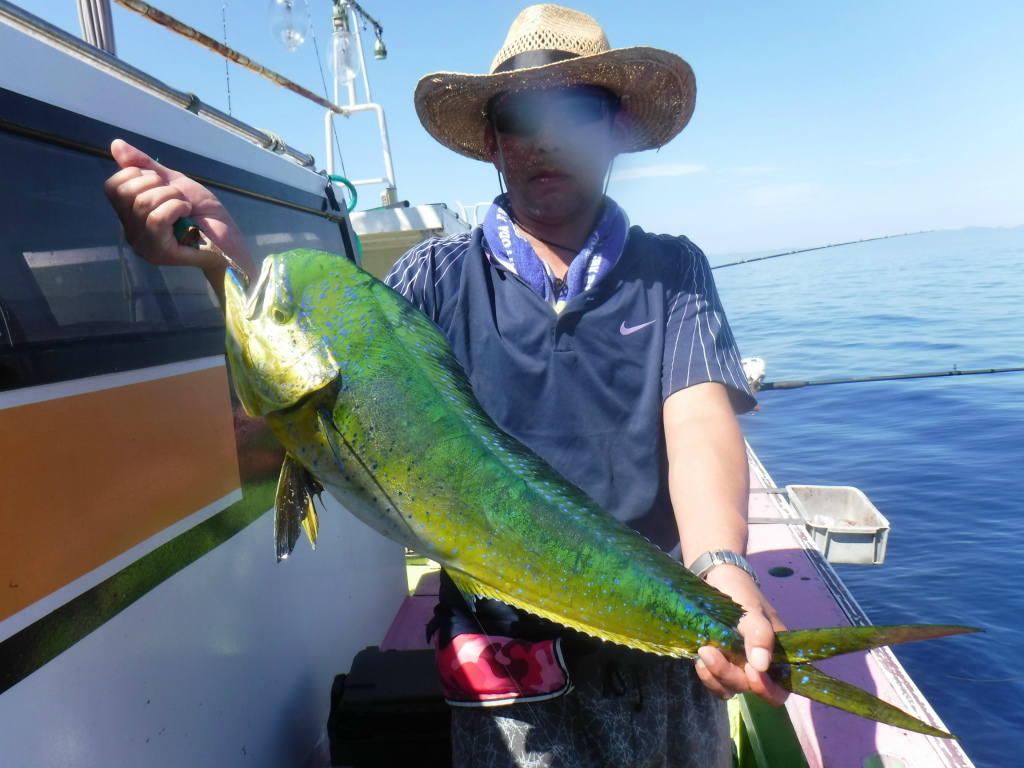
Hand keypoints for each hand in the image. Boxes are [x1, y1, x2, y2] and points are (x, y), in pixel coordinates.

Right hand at [103, 139, 252, 274]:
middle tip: (177, 196)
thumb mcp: (172, 181)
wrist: (227, 235)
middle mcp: (131, 231)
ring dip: (172, 196)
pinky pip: (157, 219)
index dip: (138, 175)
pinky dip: (176, 207)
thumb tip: (116, 144)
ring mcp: (143, 245)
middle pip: (126, 193)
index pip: (112, 187)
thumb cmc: (201, 211)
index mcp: (130, 215)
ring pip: (143, 204)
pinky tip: (187, 214)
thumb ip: (145, 166)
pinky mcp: (159, 252)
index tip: (163, 183)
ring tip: (185, 206)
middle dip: (158, 184)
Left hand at [693, 564, 788, 705]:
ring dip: (715, 676)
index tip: (751, 671)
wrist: (715, 579)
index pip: (781, 688)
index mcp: (778, 654)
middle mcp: (760, 665)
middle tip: (710, 651)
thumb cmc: (740, 591)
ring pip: (730, 688)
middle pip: (750, 689)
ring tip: (703, 652)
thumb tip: (761, 666)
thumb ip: (759, 633)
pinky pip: (715, 681)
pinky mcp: (719, 663)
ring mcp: (738, 665)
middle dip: (730, 675)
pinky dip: (706, 675)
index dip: (768, 689)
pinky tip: (698, 659)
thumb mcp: (751, 608)